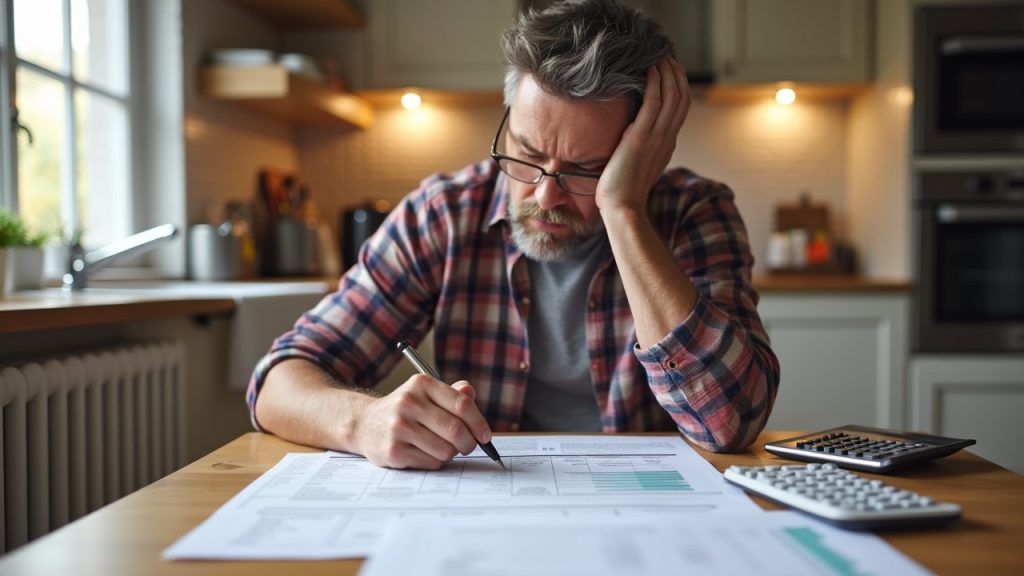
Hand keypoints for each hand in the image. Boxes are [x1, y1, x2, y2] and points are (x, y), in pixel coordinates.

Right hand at [351, 375, 492, 468]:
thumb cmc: (405, 409)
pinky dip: (436, 461)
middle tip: (469, 446)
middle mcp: (408, 403)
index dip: (479, 423)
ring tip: (443, 447)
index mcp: (421, 384)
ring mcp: (399, 427)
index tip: (485, 435)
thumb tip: (470, 393)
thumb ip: (452, 394)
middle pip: (456, 430)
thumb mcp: (425, 394)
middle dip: (469, 443)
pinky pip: (431, 462)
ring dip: (451, 453)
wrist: (364, 424)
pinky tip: (425, 453)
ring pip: (445, 450)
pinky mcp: (393, 451)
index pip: (461, 404)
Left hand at [596, 57, 690, 212]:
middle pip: (681, 99)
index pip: (680, 110)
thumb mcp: (640, 167)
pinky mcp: (641, 137)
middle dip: (676, 75)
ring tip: (660, 57)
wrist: (624, 208)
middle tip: (669, 58)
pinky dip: (654, 82)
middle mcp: (667, 139)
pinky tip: (649, 69)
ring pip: (671, 97)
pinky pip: (653, 103)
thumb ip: (643, 150)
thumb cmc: (625, 193)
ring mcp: (656, 137)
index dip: (679, 88)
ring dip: (667, 73)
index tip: (673, 72)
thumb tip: (634, 138)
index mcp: (668, 145)